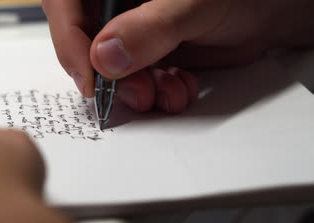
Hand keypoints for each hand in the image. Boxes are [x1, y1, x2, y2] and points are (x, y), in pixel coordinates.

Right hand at [43, 0, 313, 112]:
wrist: (276, 12)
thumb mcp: (195, 2)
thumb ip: (151, 27)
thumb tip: (105, 57)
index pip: (65, 3)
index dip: (69, 39)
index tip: (90, 75)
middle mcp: (118, 4)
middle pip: (84, 41)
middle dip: (108, 76)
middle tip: (134, 94)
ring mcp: (132, 30)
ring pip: (109, 69)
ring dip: (134, 91)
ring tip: (162, 95)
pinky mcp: (148, 54)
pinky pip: (134, 81)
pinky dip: (154, 94)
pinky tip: (177, 90)